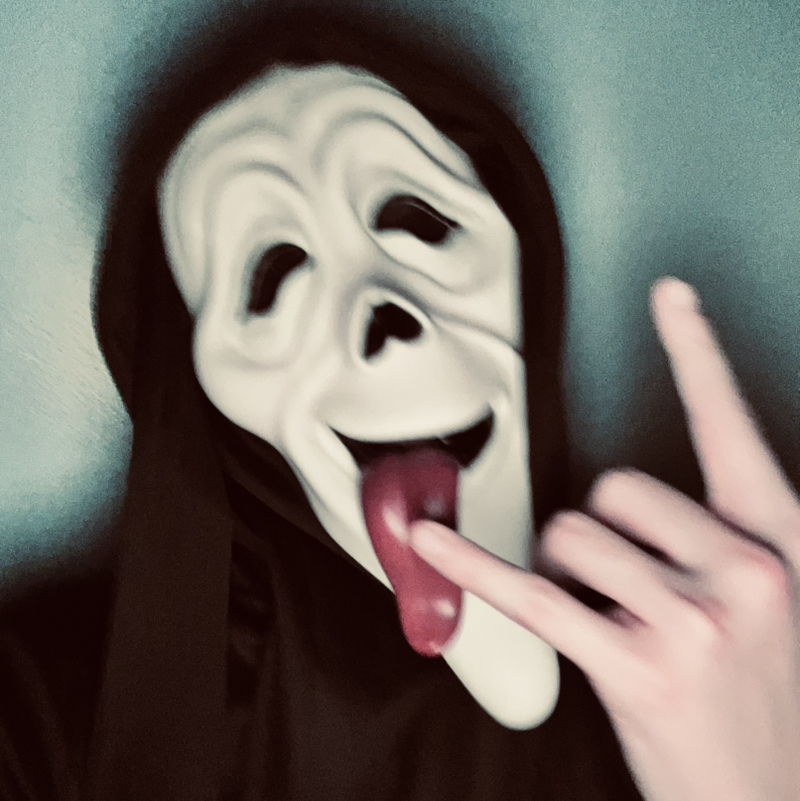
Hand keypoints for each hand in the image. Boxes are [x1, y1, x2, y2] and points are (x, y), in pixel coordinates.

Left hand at [410, 278, 799, 800]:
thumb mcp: (759, 599)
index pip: (729, 424)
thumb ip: (703, 536)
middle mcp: (744, 568)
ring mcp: (693, 618)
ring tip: (602, 618)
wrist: (770, 798)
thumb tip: (610, 504)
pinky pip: (533, 595)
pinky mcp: (638, 665)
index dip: (697, 353)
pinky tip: (434, 541)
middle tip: (615, 583)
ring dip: (565, 571)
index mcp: (776, 540)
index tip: (669, 298)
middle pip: (612, 487)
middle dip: (595, 531)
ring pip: (570, 536)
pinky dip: (474, 567)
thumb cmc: (755, 694)